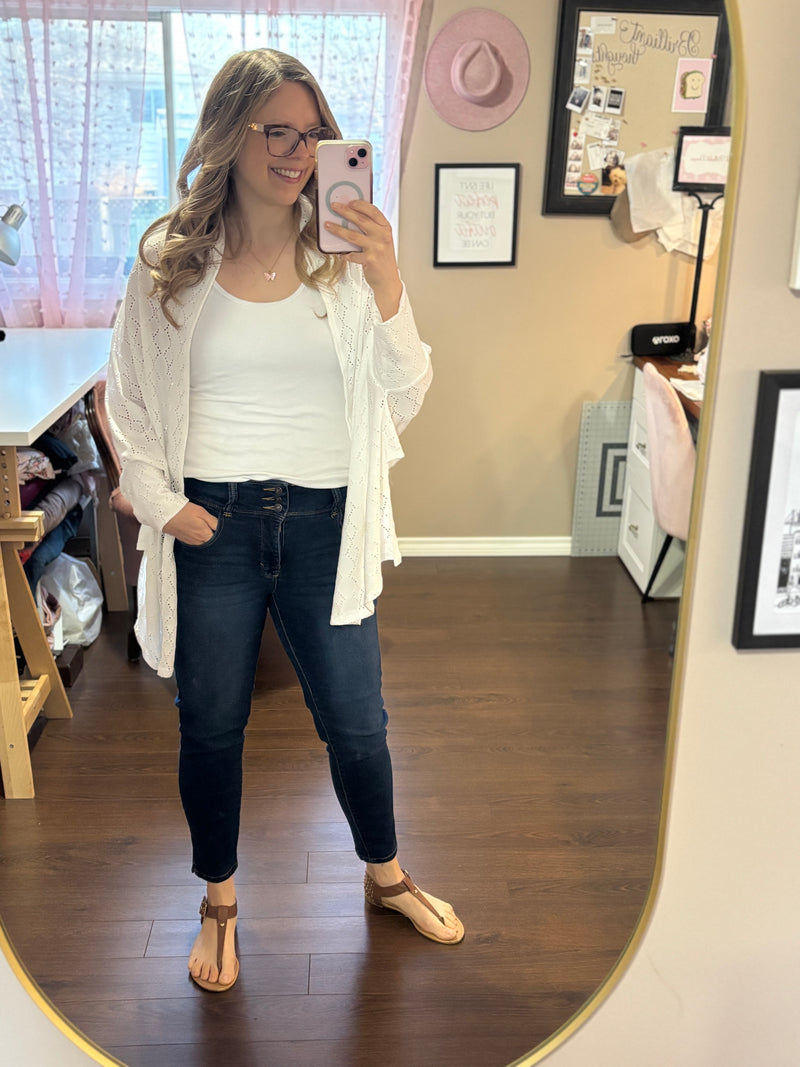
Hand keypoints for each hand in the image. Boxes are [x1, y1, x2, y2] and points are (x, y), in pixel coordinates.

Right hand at [163, 502, 217, 544]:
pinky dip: (198, 537)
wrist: (165, 514)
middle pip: (211, 541)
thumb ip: (214, 522)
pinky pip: (196, 541)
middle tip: (212, 526)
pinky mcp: (185, 541)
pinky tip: (196, 529)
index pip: (219, 539)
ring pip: (204, 542)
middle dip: (214, 535)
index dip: (220, 532)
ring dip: (206, 536)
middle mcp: (199, 542)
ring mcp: (191, 542)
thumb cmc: (183, 512)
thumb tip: (221, 527)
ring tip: (204, 526)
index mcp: (205, 535)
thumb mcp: (202, 513)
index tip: (220, 527)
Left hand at [325, 200, 401, 319]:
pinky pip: (351, 254)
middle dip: (345, 211)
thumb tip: (352, 217)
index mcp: (386, 229)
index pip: (373, 211)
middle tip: (333, 206)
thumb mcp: (382, 241)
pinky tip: (340, 254)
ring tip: (327, 225)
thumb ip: (372, 230)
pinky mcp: (369, 260)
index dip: (361, 205)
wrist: (388, 281)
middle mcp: (382, 237)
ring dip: (338, 229)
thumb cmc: (383, 260)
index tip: (349, 201)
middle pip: (360, 220)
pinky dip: (344, 254)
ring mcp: (376, 248)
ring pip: (352, 235)